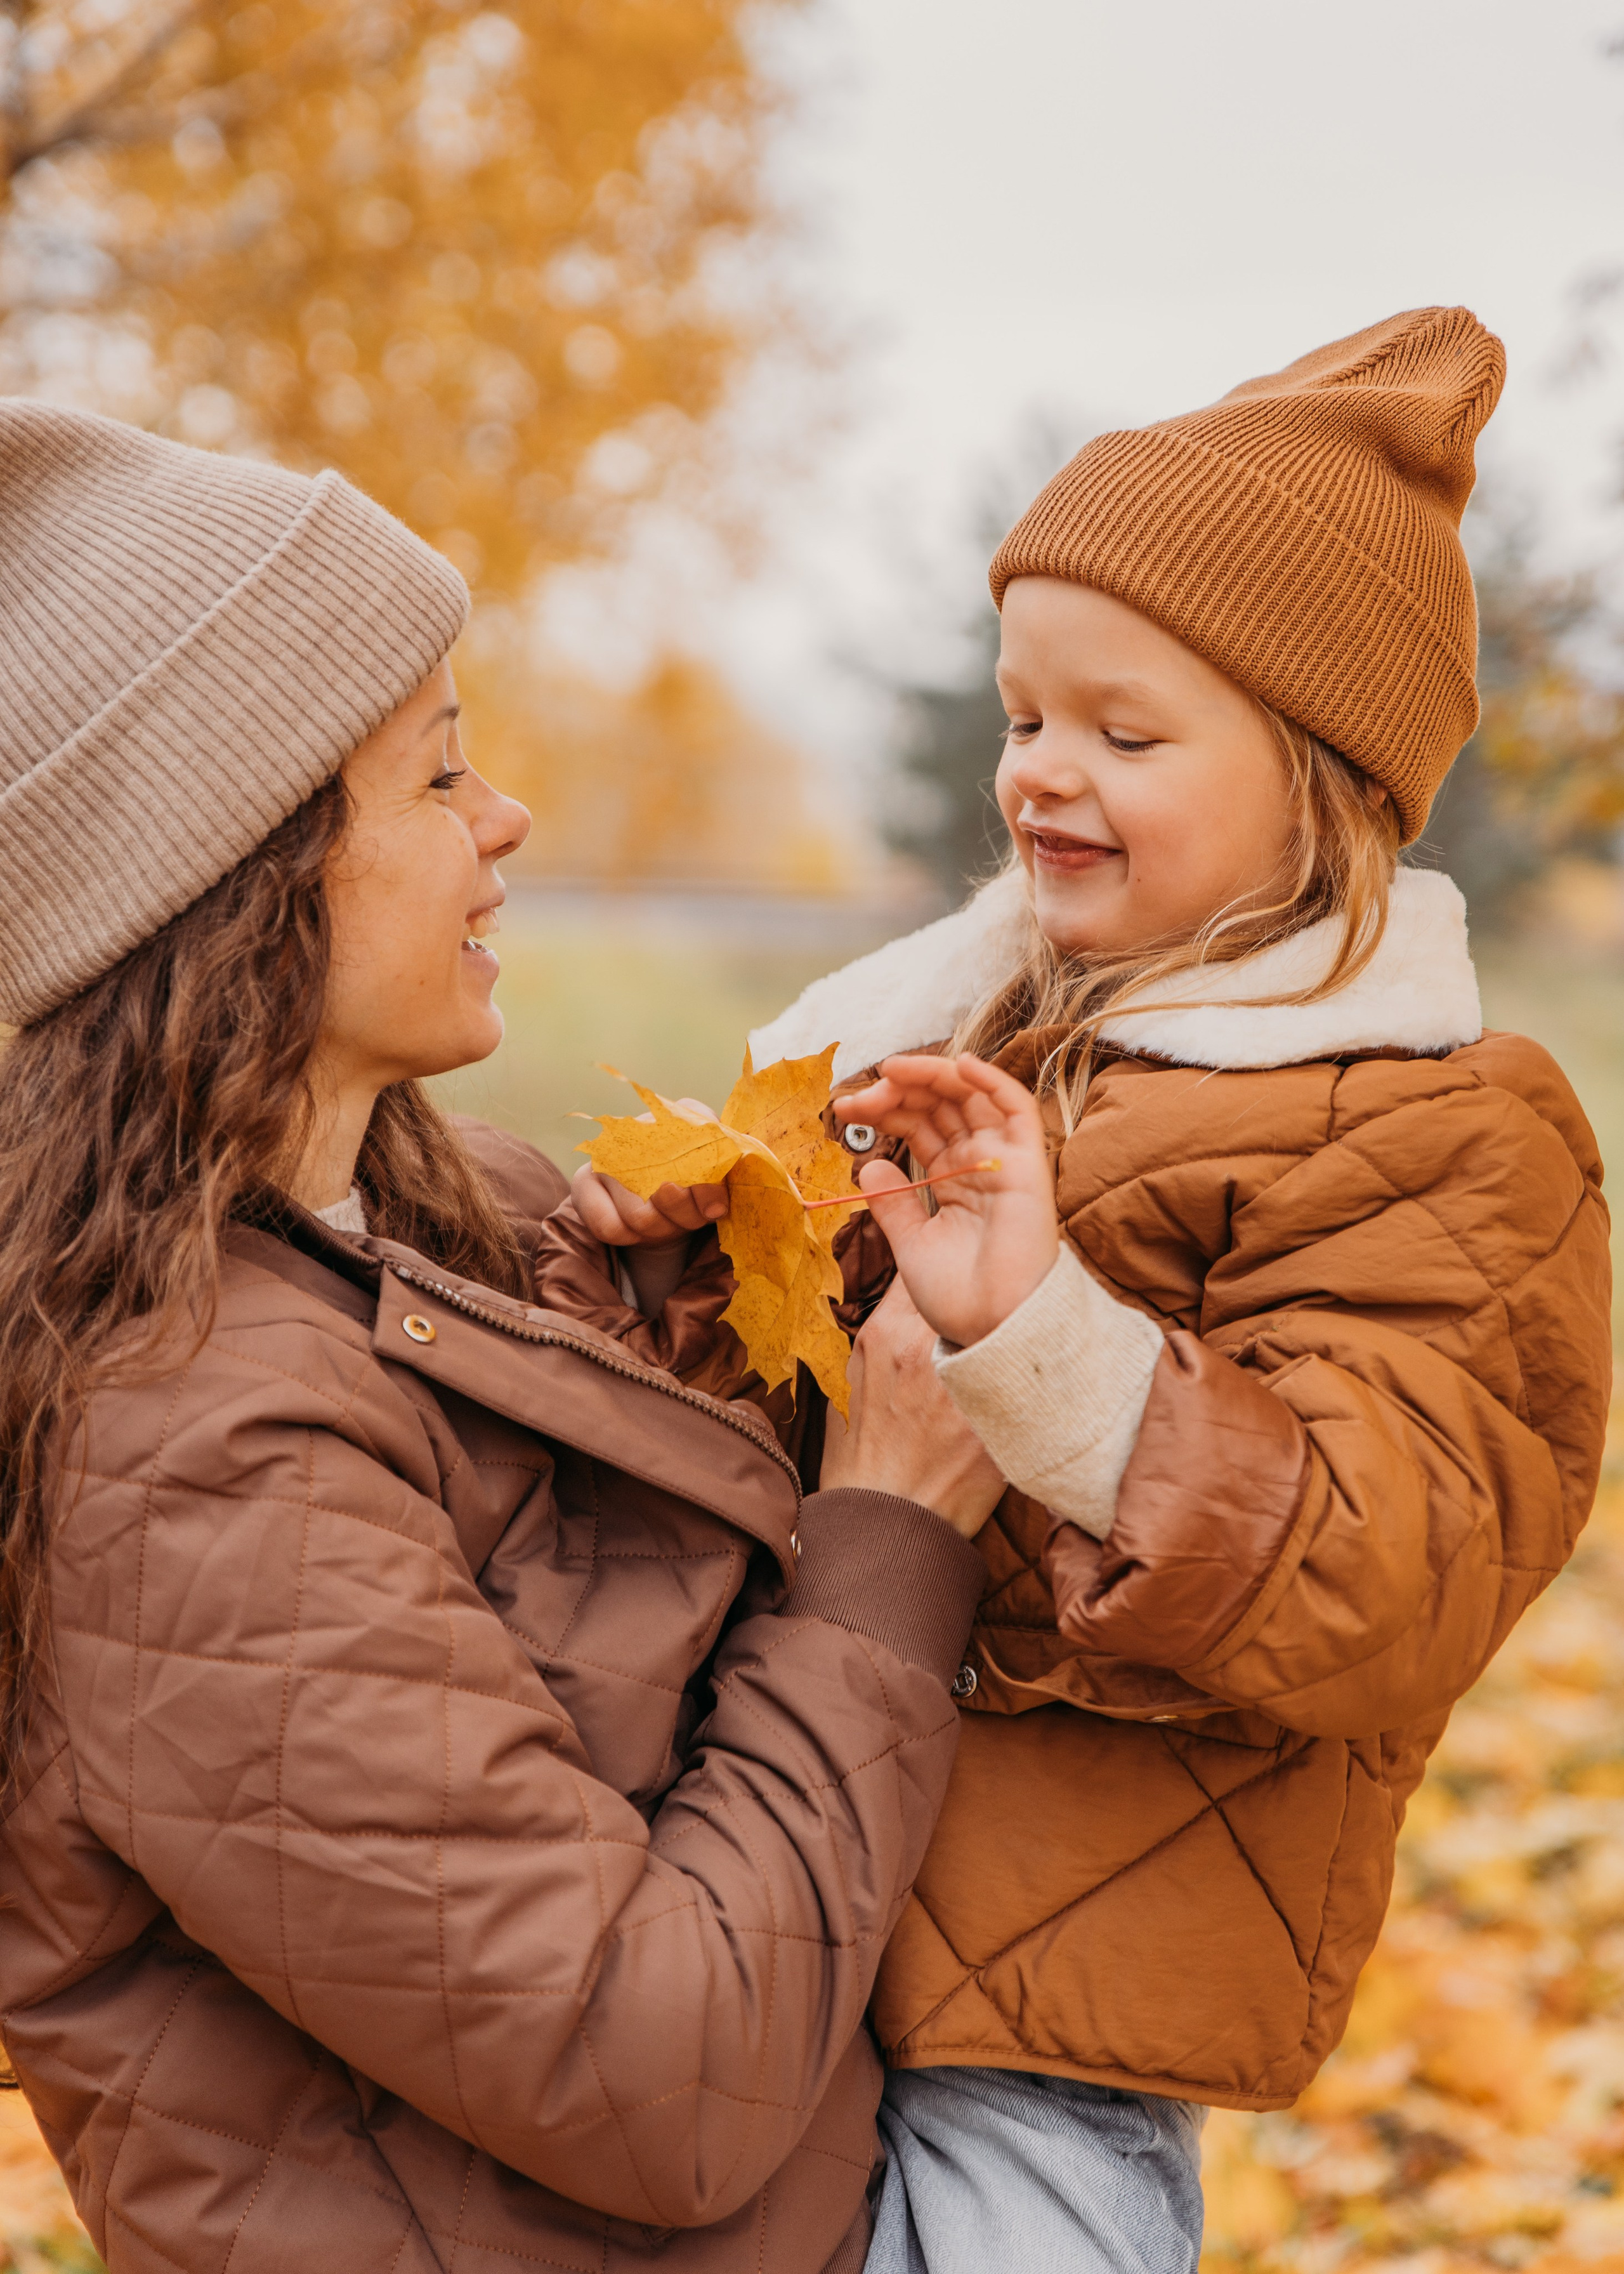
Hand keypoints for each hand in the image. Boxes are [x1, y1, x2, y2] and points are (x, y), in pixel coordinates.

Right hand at [571, 1098, 727, 1314]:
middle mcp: (636, 1127)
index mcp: (679, 1118)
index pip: (694, 1151)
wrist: (660, 1201)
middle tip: (694, 1220)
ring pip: (641, 1215)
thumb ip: (726, 1173)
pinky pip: (610, 1227)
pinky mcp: (583, 1182)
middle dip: (687, 1215)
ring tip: (672, 1224)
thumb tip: (719, 1197)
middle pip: (667, 1189)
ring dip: (663, 1229)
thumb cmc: (693, 1185)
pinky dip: (633, 1238)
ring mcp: (606, 1153)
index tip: (716, 1209)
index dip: (708, 1188)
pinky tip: (643, 1231)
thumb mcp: (718, 1175)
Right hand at [819, 1281, 1004, 1538]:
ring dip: (1014, 1326)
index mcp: (889, 1335)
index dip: (946, 1268)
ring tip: (1020, 1332)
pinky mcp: (998, 1422)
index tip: (961, 1268)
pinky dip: (1028, 1371)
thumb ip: (878, 1337)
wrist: (885, 1526)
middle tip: (1001, 1293)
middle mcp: (929, 1352)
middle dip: (988, 1292)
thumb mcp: (849, 1385)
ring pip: (1008, 1326)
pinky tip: (1032, 1376)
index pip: (925, 1271)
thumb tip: (904, 1303)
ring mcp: (968, 1387)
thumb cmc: (863, 1458)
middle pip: (975, 1292)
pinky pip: (1024, 1378)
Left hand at [835, 1054, 1058, 1347]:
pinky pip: (1017, 1109)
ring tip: (891, 1070)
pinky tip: (959, 1065)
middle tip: (858, 1096)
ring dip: (932, 1075)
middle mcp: (980, 1162)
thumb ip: (892, 1204)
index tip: (843, 1109)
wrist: (993, 1328)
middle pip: (940, 1104)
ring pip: (972, 1096)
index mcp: (954, 1179)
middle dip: (898, 1092)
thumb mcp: (911, 1243)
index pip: (920, 1125)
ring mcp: (1005, 1159)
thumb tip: (868, 1166)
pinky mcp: (1029, 1163)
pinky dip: (991, 1081)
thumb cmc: (959, 1297)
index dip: (884, 1110)